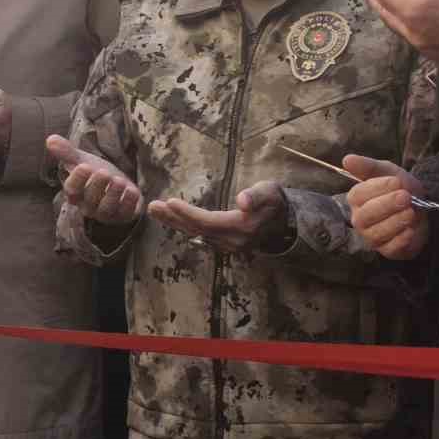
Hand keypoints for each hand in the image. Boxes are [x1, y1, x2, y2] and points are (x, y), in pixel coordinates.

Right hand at [46, 135, 141, 224]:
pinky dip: (129, 203)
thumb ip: (67, 152)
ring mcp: (106, 213)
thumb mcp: (82, 160)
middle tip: (103, 172)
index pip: (72, 189)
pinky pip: (126, 213)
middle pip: (90, 200)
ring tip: (118, 180)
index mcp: (75, 193)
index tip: (84, 166)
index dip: (77, 179)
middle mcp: (88, 206)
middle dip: (96, 186)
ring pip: (106, 209)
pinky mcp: (123, 215)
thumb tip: (50, 139)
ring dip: (112, 195)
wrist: (117, 184)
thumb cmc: (95, 172)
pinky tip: (132, 190)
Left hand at [148, 181, 289, 252]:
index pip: (207, 222)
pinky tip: (173, 220)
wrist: (286, 222)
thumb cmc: (275, 201)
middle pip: (196, 229)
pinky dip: (185, 227)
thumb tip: (242, 200)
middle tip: (152, 206)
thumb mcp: (269, 192)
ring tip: (155, 210)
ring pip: (196, 234)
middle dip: (173, 218)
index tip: (169, 202)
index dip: (188, 213)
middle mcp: (232, 241)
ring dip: (175, 223)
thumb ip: (256, 196)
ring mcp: (228, 246)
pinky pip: (201, 236)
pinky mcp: (225, 245)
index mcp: (241, 227)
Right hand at [343, 154, 428, 260]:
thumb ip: (367, 166)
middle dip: (387, 205)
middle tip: (406, 197)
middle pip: (366, 216)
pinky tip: (411, 229)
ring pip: (377, 233)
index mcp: (357, 199)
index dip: (378, 188)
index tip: (397, 182)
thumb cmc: (400, 189)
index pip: (359, 195)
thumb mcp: (387, 172)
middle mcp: (360, 219)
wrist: (423, 207)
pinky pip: (390, 248)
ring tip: (412, 212)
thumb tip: (346, 159)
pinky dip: (401, 239)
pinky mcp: (387, 250)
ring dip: (396, 222)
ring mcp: (371, 236)